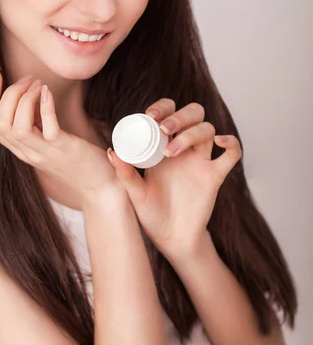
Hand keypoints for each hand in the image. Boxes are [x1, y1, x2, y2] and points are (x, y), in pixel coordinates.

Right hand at [0, 68, 121, 209]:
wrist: (99, 185)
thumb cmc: (76, 157)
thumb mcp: (46, 138)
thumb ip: (33, 121)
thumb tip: (26, 93)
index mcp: (20, 148)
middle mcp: (27, 152)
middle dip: (7, 93)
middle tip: (28, 79)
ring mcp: (44, 152)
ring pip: (15, 127)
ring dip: (24, 99)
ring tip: (38, 85)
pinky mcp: (64, 150)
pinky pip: (48, 129)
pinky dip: (45, 106)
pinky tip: (48, 92)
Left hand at [107, 100, 242, 257]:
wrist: (170, 238)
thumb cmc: (150, 213)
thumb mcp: (134, 192)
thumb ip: (125, 173)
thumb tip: (113, 152)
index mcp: (162, 145)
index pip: (168, 113)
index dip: (163, 107)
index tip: (151, 116)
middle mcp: (184, 148)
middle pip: (193, 115)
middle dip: (180, 115)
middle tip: (165, 128)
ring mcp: (201, 161)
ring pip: (208, 130)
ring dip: (192, 133)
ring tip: (172, 151)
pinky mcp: (215, 176)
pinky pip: (231, 154)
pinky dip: (231, 143)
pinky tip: (220, 141)